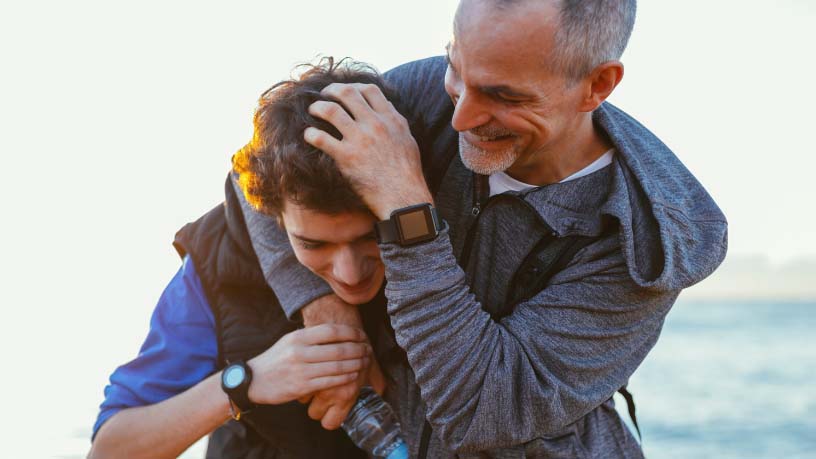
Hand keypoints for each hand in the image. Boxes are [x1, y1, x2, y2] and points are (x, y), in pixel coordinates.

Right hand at [246, 324, 369, 405]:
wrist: (252, 380)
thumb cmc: (275, 360)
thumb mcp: (289, 342)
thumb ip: (310, 337)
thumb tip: (337, 332)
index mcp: (298, 337)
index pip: (331, 330)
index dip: (351, 332)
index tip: (362, 335)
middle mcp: (300, 351)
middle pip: (338, 348)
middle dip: (358, 349)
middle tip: (368, 349)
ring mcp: (301, 369)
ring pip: (337, 365)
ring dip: (355, 364)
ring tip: (365, 362)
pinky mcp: (302, 386)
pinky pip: (330, 381)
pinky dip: (345, 378)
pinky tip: (353, 375)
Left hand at [304, 83, 433, 219]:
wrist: (403, 197)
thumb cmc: (407, 172)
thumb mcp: (407, 140)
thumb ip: (395, 121)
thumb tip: (385, 105)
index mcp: (391, 119)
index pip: (370, 90)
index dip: (354, 86)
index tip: (345, 91)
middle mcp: (375, 125)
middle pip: (347, 93)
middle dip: (331, 90)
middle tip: (323, 95)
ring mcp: (360, 140)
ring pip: (330, 110)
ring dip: (317, 107)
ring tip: (312, 111)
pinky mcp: (346, 157)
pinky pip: (321, 138)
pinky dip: (311, 134)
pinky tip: (309, 135)